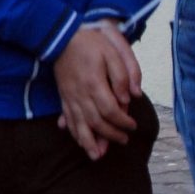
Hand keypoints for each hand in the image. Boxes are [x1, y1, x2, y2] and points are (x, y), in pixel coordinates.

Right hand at [53, 22, 141, 159]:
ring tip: (97, 156)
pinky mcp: (63, 97)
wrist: (61, 38)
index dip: (123, 122)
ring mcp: (70, 97)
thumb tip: (129, 98)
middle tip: (124, 140)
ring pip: (79, 125)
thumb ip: (123, 75)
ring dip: (88, 142)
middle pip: (96, 122)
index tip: (133, 125)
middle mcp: (80, 94)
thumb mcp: (112, 53)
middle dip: (110, 135)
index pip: (110, 110)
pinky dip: (74, 132)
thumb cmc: (90, 44)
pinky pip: (68, 119)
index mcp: (94, 84)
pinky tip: (80, 141)